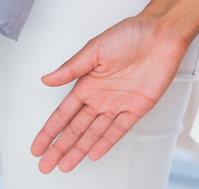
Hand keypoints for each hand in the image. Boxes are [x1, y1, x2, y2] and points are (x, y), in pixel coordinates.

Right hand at [30, 13, 191, 173]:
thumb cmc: (129, 34)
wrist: (160, 35)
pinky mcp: (137, 108)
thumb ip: (70, 69)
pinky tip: (93, 154)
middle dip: (60, 147)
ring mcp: (118, 105)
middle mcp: (100, 97)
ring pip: (94, 134)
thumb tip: (46, 79)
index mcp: (87, 83)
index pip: (63, 113)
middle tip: (46, 165)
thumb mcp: (93, 49)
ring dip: (79, 149)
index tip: (38, 146)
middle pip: (75, 129)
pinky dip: (106, 142)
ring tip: (65, 165)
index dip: (50, 131)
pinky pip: (119, 130)